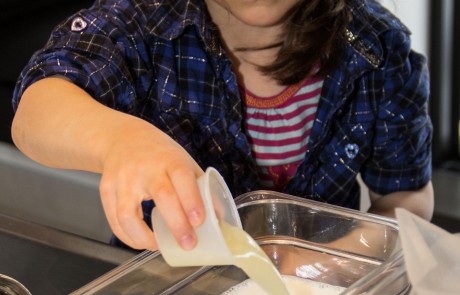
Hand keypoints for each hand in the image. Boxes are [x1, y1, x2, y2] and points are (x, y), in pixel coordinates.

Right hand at [99, 120, 204, 250]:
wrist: (123, 137)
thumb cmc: (159, 154)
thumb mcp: (183, 161)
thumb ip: (200, 188)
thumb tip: (217, 218)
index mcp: (170, 159)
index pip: (182, 177)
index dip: (191, 200)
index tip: (199, 221)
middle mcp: (146, 168)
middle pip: (161, 196)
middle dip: (176, 224)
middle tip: (188, 243)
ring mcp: (123, 179)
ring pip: (128, 214)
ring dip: (144, 237)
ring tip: (158, 246)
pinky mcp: (106, 190)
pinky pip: (115, 220)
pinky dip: (128, 237)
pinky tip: (141, 241)